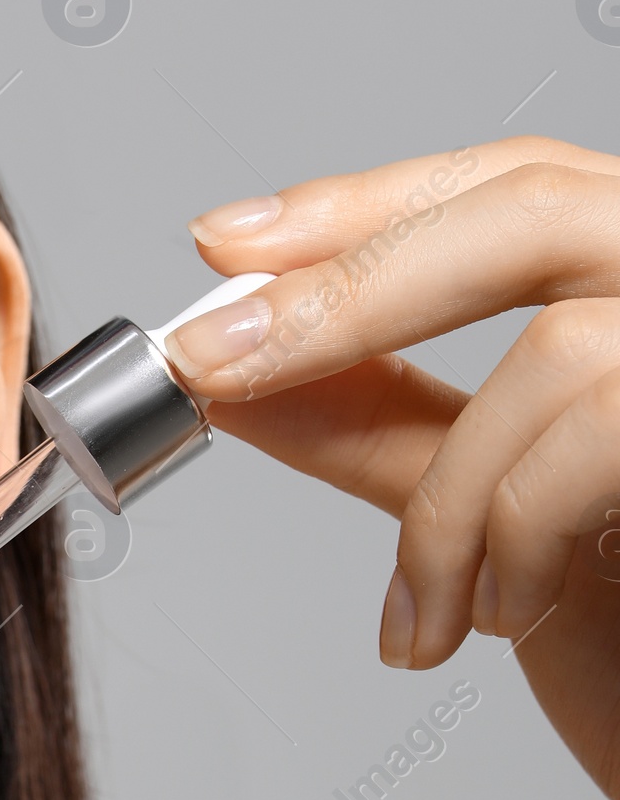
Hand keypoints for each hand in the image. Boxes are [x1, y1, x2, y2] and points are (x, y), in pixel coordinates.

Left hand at [168, 137, 619, 799]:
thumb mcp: (489, 508)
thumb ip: (377, 426)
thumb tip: (238, 370)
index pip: (508, 182)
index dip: (359, 205)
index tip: (221, 247)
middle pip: (529, 208)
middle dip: (351, 289)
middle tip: (217, 363)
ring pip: (558, 355)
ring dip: (449, 504)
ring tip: (422, 617)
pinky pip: (594, 443)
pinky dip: (515, 542)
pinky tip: (505, 615)